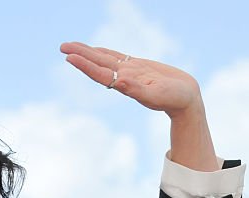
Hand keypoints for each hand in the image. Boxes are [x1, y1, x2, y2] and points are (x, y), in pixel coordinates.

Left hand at [60, 41, 202, 118]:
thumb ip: (137, 90)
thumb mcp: (156, 95)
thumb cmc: (174, 100)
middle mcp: (124, 77)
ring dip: (88, 52)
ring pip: (105, 59)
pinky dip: (104, 52)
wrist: (186, 101)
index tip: (69, 57)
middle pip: (98, 63)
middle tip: (62, 46)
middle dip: (80, 54)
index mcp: (126, 84)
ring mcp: (130, 72)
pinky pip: (117, 57)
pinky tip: (95, 50)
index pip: (101, 73)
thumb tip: (119, 82)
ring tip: (71, 46)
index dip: (85, 65)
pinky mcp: (138, 67)